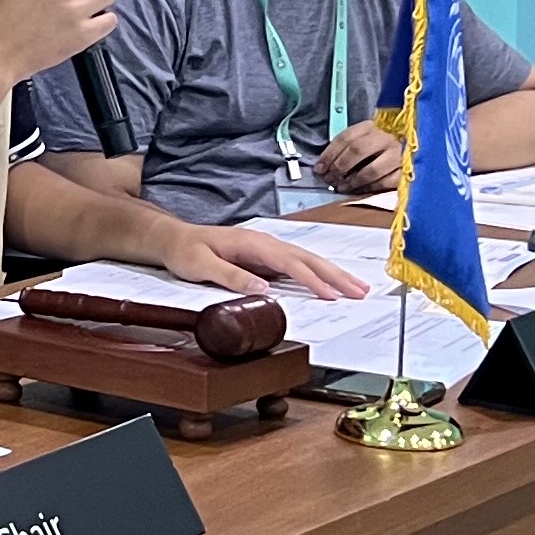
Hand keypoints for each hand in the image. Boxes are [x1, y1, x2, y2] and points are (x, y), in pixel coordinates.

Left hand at [162, 218, 373, 302]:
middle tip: (360, 291)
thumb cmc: (186, 251)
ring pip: (307, 261)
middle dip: (336, 275)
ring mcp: (267, 250)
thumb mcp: (200, 265)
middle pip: (307, 258)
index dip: (311, 280)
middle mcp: (265, 243)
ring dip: (333, 274)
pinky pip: (297, 267)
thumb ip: (231, 276)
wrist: (175, 239)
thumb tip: (263, 289)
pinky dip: (318, 275)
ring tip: (356, 288)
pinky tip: (330, 285)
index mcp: (252, 244)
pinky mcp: (266, 259)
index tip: (330, 295)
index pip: (290, 263)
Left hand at [311, 122, 406, 193]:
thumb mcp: (361, 140)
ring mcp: (398, 155)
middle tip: (329, 180)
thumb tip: (321, 168)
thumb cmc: (377, 147)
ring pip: (371, 170)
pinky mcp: (406, 171)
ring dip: (352, 181)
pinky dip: (368, 188)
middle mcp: (386, 138)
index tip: (318, 169)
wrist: (412, 148)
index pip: (346, 138)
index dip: (329, 155)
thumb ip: (344, 150)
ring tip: (341, 187)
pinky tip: (359, 190)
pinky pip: (384, 183)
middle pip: (357, 151)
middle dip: (339, 168)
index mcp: (371, 127)